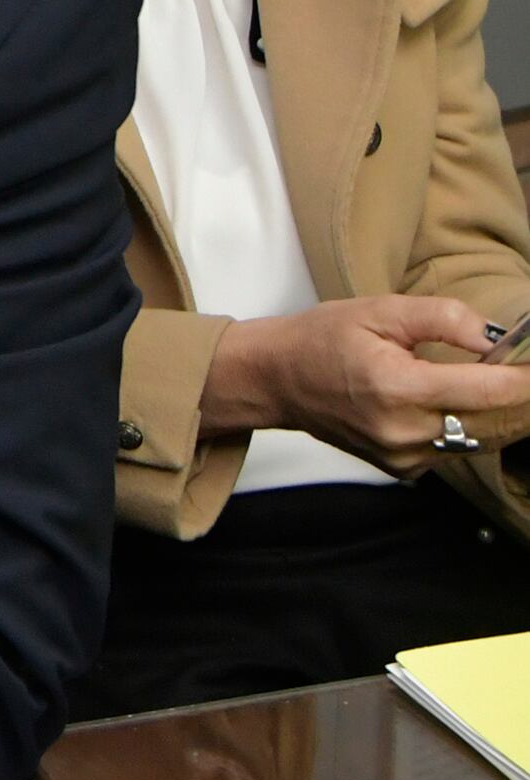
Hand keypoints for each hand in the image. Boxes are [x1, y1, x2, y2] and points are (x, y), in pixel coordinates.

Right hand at [200, 296, 529, 472]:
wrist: (274, 380)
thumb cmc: (321, 339)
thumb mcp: (378, 310)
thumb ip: (442, 317)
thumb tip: (495, 337)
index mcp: (398, 387)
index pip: (489, 391)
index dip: (527, 378)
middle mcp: (404, 431)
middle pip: (496, 423)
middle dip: (524, 399)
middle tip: (527, 373)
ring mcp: (404, 456)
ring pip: (482, 441)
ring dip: (504, 415)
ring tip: (509, 386)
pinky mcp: (403, 469)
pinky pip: (456, 451)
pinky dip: (473, 428)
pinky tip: (467, 404)